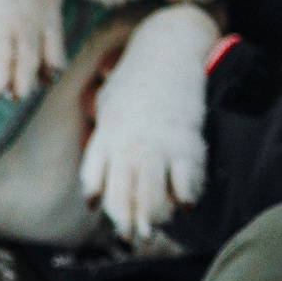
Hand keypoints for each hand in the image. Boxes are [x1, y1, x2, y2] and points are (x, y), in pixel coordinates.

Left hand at [81, 4, 215, 242]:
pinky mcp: (186, 141)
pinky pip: (185, 180)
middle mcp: (128, 146)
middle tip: (136, 233)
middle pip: (123, 195)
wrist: (169, 47)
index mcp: (107, 135)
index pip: (95, 179)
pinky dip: (185, 197)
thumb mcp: (108, 100)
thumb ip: (102, 128)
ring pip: (151, 195)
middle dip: (128, 220)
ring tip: (159, 224)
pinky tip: (187, 206)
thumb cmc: (137, 75)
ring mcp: (157, 146)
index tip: (103, 209)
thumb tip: (95, 138)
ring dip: (154, 216)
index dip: (100, 199)